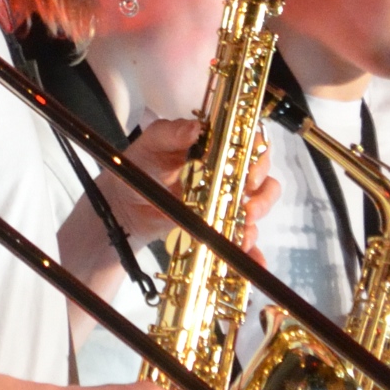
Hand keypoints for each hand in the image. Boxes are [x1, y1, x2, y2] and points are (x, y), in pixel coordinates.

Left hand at [104, 125, 276, 247]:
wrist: (126, 202)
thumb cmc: (142, 165)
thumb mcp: (154, 143)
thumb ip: (172, 132)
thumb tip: (195, 127)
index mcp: (218, 148)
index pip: (251, 147)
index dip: (259, 158)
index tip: (250, 173)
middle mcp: (228, 174)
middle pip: (262, 181)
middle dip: (262, 196)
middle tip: (247, 208)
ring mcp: (225, 203)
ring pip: (256, 210)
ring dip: (255, 223)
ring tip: (243, 234)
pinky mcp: (218, 228)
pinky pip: (240, 240)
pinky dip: (252, 253)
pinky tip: (255, 261)